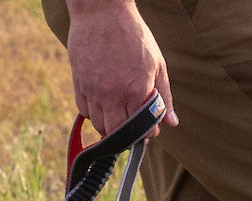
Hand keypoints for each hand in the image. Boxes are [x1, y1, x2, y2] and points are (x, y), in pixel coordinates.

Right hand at [63, 0, 177, 135]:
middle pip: (118, 134)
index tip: (150, 131)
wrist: (101, 12)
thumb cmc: (133, 35)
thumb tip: (172, 123)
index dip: (147, 133)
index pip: (142, 128)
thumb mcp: (156, 62)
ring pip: (99, 126)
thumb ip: (163, 95)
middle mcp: (113, 95)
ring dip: (109, 128)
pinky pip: (85, 112)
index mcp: (137, 90)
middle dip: (127, 137)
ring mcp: (94, 93)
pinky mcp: (79, 87)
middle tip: (132, 131)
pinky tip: (102, 105)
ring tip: (117, 118)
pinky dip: (94, 114)